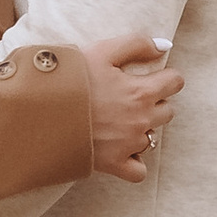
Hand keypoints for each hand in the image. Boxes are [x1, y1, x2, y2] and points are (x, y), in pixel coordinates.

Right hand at [81, 31, 183, 183]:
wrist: (40, 111)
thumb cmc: (70, 78)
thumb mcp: (102, 51)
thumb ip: (137, 44)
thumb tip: (165, 46)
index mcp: (140, 91)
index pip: (175, 82)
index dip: (165, 77)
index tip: (149, 77)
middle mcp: (141, 120)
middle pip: (167, 111)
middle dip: (154, 102)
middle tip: (128, 97)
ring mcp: (129, 145)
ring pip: (153, 138)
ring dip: (142, 129)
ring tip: (118, 121)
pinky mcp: (114, 164)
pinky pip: (139, 171)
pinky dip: (134, 161)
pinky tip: (121, 149)